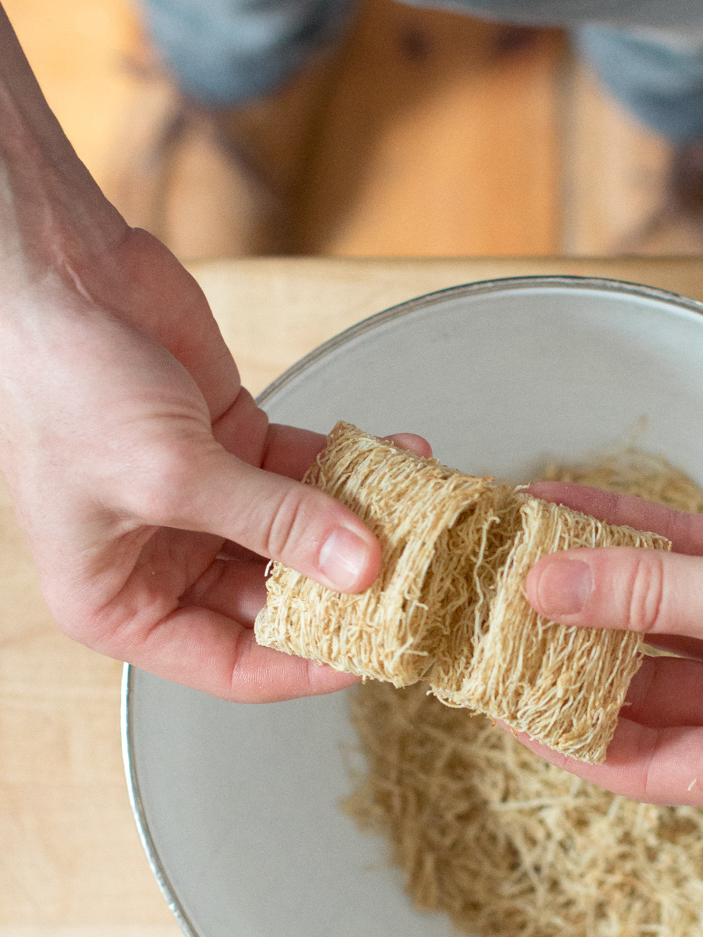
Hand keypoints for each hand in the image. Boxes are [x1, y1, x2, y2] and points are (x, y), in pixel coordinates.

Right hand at [0, 223, 428, 699]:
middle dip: (343, 591)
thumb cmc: (62, 382)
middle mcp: (161, 560)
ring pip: (299, 535)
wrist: (53, 270)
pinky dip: (350, 468)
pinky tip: (397, 461)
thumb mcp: (173, 475)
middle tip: (410, 586)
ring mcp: (202, 501)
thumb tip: (360, 566)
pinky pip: (304, 473)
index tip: (371, 652)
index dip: (305, 666)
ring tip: (416, 519)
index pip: (231, 665)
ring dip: (358, 524)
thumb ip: (276, 523)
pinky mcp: (231, 443)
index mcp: (119, 602)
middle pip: (275, 602)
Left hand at [525, 330, 702, 807]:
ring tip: (518, 562)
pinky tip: (566, 513)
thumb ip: (648, 594)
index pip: (652, 770)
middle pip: (645, 691)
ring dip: (592, 586)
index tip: (506, 711)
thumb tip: (547, 590)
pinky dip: (627, 537)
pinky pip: (677, 560)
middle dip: (572, 656)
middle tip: (499, 634)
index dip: (572, 743)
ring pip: (654, 617)